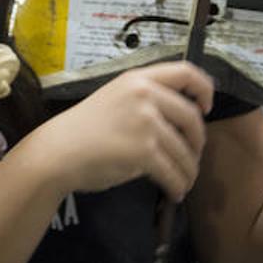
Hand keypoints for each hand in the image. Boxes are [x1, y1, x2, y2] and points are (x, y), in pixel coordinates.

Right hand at [22, 61, 213, 203]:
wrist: (57, 151)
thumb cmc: (82, 128)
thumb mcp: (114, 98)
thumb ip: (144, 99)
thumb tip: (180, 119)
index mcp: (137, 79)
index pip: (186, 72)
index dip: (205, 89)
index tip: (205, 108)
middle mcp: (145, 95)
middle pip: (192, 118)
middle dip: (198, 143)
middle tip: (191, 156)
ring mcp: (146, 123)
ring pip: (185, 151)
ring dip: (188, 171)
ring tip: (182, 181)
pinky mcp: (144, 151)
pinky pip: (174, 172)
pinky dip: (178, 185)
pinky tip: (174, 191)